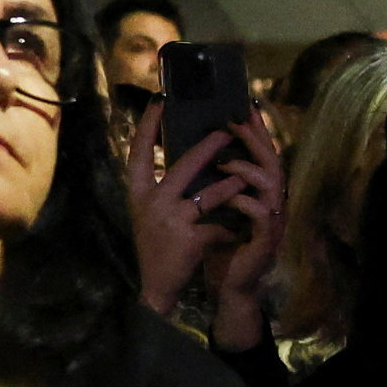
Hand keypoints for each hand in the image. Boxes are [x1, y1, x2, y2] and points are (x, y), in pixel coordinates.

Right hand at [133, 113, 280, 316]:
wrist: (157, 287)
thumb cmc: (157, 246)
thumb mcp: (150, 213)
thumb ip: (161, 187)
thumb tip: (181, 152)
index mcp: (138, 193)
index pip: (139, 152)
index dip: (148, 125)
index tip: (159, 99)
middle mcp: (151, 203)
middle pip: (182, 166)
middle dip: (208, 148)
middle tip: (227, 131)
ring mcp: (169, 220)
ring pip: (208, 195)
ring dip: (231, 185)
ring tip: (248, 176)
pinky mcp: (188, 239)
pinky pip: (218, 225)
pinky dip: (228, 228)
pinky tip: (236, 232)